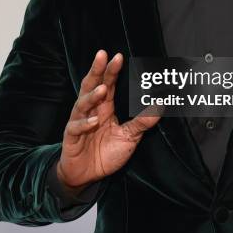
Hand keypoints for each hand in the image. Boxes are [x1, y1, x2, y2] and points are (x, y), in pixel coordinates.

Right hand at [56, 50, 160, 191]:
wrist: (85, 176)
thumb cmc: (106, 153)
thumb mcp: (129, 137)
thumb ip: (142, 122)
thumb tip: (161, 106)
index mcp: (104, 108)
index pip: (107, 83)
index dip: (111, 70)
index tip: (118, 56)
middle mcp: (91, 111)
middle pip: (91, 86)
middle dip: (96, 70)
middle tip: (102, 55)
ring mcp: (79, 122)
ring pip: (82, 104)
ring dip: (92, 96)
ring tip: (102, 88)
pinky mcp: (71, 138)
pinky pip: (76, 128)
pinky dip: (84, 123)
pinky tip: (93, 120)